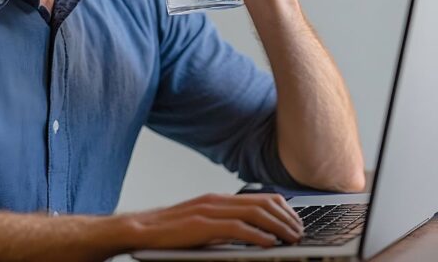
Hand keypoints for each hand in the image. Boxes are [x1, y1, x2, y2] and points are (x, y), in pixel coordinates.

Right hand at [125, 192, 303, 249]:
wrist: (141, 229)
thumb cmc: (171, 231)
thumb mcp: (203, 223)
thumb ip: (225, 223)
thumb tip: (253, 233)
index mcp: (218, 199)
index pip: (260, 197)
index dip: (283, 209)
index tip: (297, 223)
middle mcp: (217, 200)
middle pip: (262, 204)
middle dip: (286, 218)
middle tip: (300, 233)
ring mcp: (209, 211)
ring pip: (254, 213)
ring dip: (278, 226)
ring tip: (292, 239)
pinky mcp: (202, 226)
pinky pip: (237, 229)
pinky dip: (257, 235)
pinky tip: (269, 243)